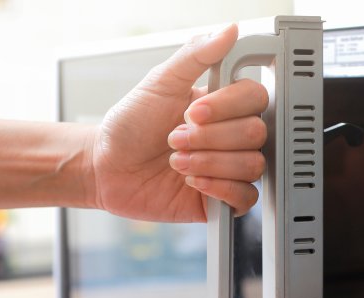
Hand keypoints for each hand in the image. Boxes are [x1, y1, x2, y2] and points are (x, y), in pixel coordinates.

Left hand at [91, 24, 267, 221]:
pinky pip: (246, 198)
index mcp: (223, 105)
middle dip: (210, 138)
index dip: (226, 107)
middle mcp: (231, 136)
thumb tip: (228, 31)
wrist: (107, 167)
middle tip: (175, 138)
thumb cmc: (130, 125)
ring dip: (209, 163)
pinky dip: (219, 189)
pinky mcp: (222, 200)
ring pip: (252, 166)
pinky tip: (193, 182)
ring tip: (178, 162)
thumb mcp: (160, 82)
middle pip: (256, 134)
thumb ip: (195, 55)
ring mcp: (229, 168)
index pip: (255, 99)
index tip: (193, 112)